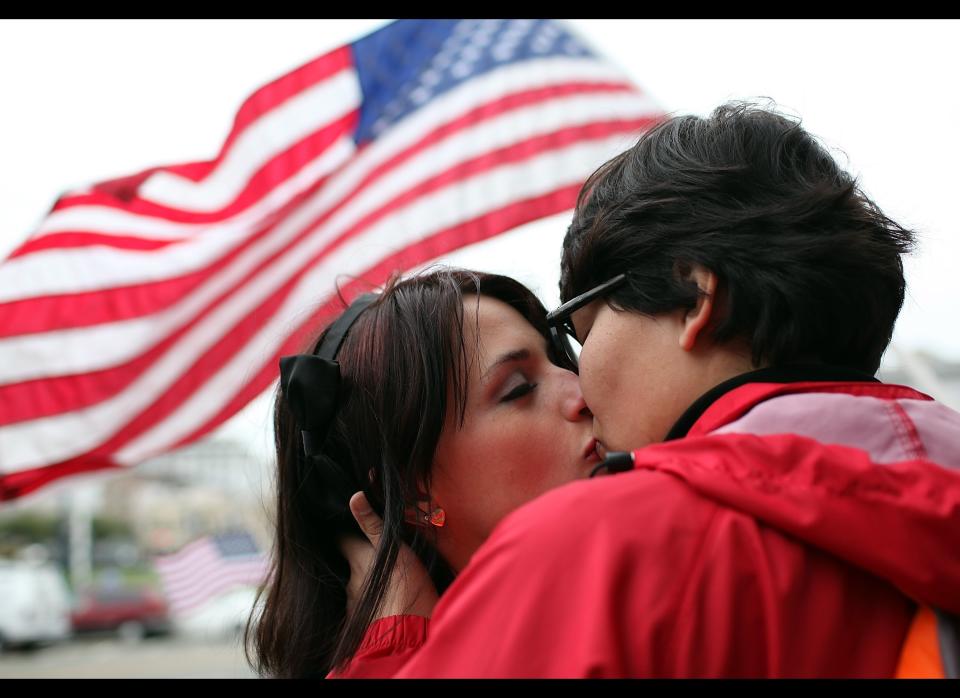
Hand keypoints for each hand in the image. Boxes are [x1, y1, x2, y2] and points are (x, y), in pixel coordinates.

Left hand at [341, 491, 439, 620]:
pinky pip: (363, 609)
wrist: (407, 634)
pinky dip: (371, 606)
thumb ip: (374, 525)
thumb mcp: (395, 550)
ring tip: (387, 586)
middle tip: (377, 558)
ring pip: (357, 588)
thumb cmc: (404, 586)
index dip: (345, 533)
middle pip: (350, 566)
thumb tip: (355, 495)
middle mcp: (350, 581)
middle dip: (360, 562)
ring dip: (367, 585)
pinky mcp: (359, 625)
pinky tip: (386, 607)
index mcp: (358, 559)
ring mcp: (353, 604)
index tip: (349, 528)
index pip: (342, 540)